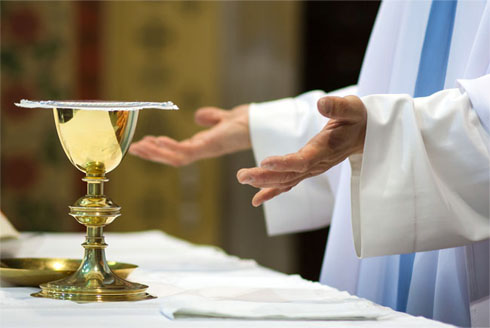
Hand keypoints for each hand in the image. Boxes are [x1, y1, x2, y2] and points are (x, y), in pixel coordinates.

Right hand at [129, 104, 249, 165]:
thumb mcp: (222, 118)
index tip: (144, 143)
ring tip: (138, 146)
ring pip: (176, 158)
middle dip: (153, 155)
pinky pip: (185, 152)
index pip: (177, 150)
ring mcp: (205, 150)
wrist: (257, 123)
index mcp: (202, 145)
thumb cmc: (243, 122)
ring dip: (157, 153)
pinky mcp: (209, 147)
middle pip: (173, 157)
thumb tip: (198, 116)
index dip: (161, 149)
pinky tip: (157, 141)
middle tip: (133, 149)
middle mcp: (202, 150)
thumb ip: (210, 117)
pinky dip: (170, 147)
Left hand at [237, 95, 366, 206]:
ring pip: (285, 180)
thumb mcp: (351, 108)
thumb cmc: (356, 119)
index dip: (284, 163)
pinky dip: (272, 191)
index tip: (264, 162)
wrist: (365, 135)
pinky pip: (288, 184)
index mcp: (324, 149)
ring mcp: (311, 169)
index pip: (302, 160)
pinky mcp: (306, 170)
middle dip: (264, 176)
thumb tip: (321, 104)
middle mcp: (316, 164)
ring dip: (263, 182)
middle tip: (241, 175)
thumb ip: (337, 107)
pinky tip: (256, 199)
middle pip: (288, 174)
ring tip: (242, 178)